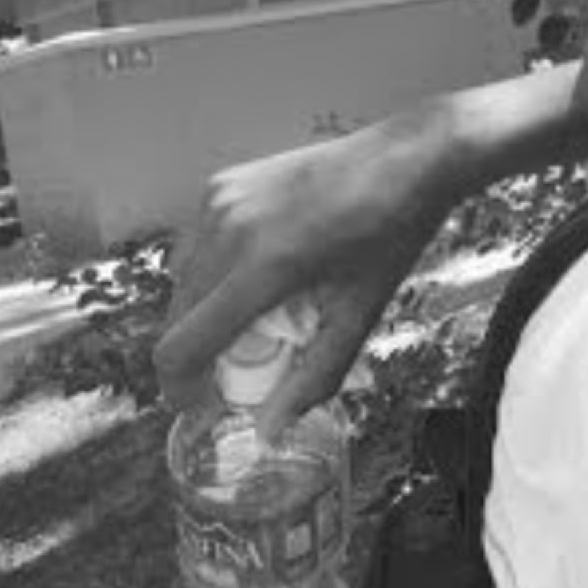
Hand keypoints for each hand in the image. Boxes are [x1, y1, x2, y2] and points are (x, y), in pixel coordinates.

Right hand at [156, 118, 448, 439]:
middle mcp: (230, 229)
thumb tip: (269, 429)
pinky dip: (211, 271)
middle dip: (198, 352)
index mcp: (264, 266)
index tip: (201, 406)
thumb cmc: (394, 234)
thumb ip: (315, 374)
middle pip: (177, 317)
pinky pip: (195, 243)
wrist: (410, 157)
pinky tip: (254, 274)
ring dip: (202, 311)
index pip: (182, 345)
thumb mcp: (362, 311)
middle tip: (242, 364)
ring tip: (252, 319)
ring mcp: (221, 200)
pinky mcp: (223, 182)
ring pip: (182, 280)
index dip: (179, 388)